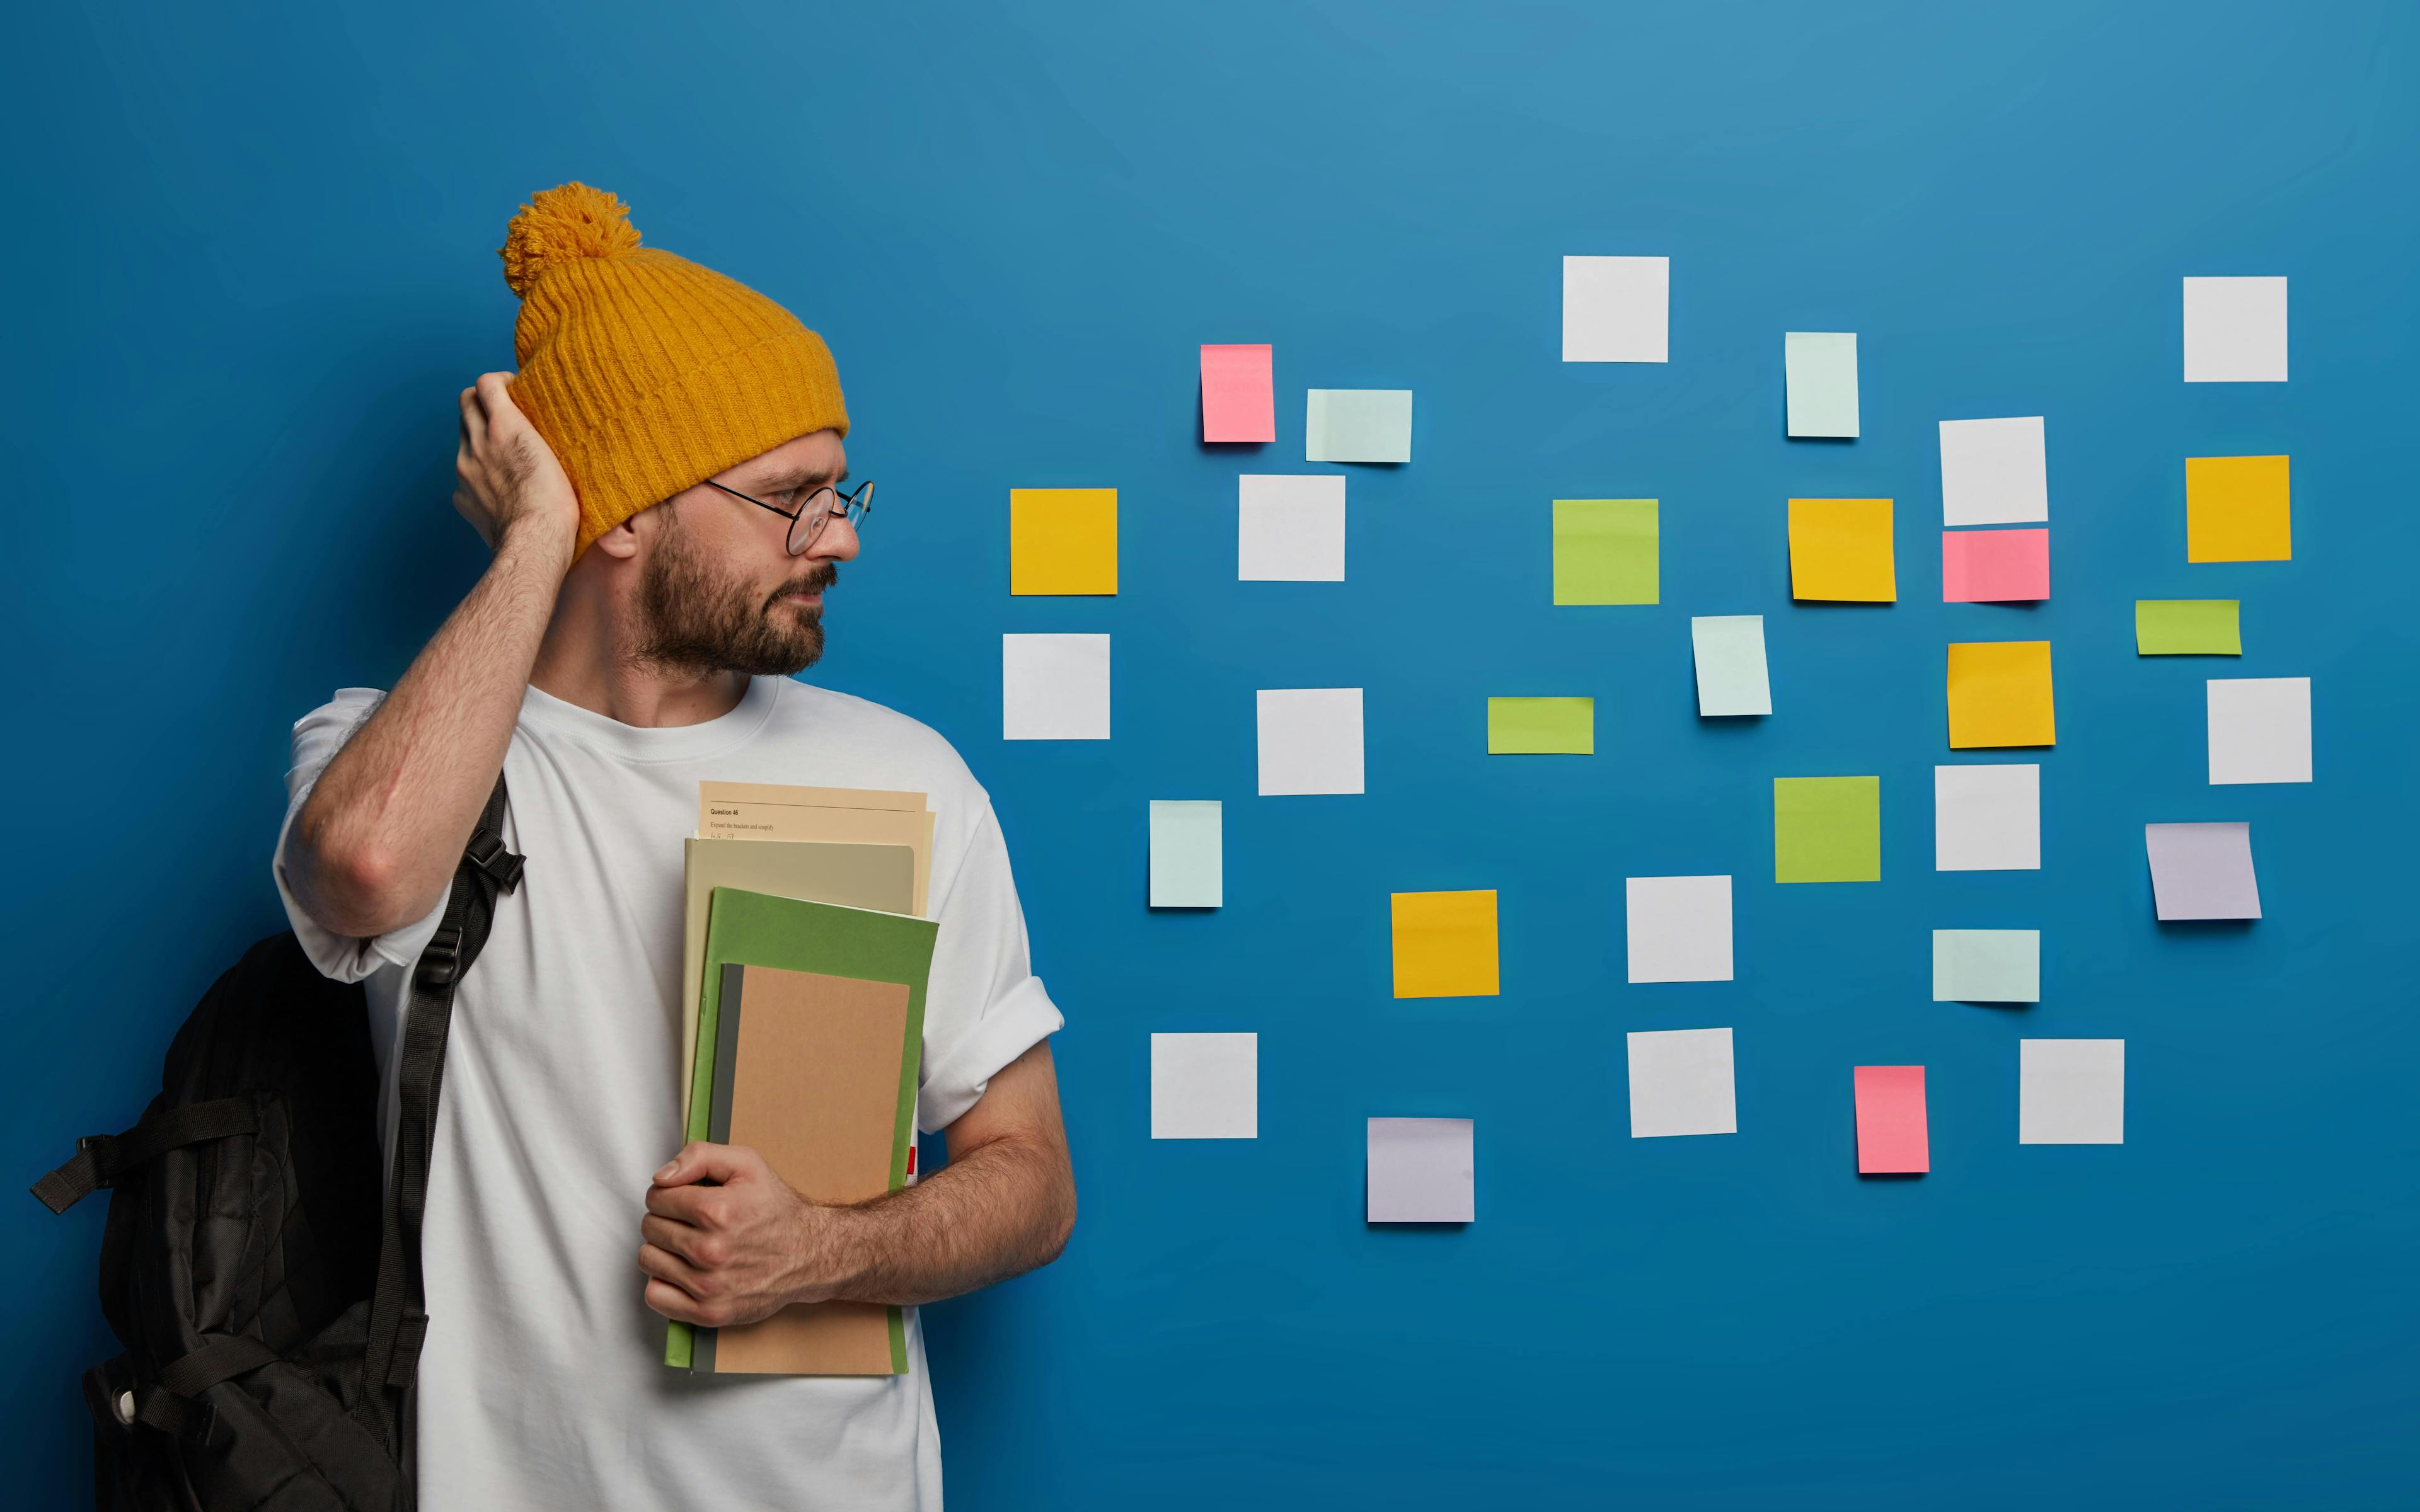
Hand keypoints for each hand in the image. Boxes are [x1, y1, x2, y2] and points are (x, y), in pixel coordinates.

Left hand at [452, 371, 579, 553]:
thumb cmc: (556, 502)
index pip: (486, 383)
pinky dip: (476, 472)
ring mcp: (465, 470)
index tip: (511, 389)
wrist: (535, 542)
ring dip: (477, 434)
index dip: (498, 381)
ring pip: (462, 436)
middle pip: (465, 403)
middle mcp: (478, 443)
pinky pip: (463, 474)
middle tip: (501, 413)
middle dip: (482, 401)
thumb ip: (534, 431)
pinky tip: (497, 485)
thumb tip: (527, 423)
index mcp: (505, 426)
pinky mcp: (461, 496)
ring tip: (501, 450)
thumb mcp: (555, 454)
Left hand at [638, 1141, 859, 1327]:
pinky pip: (655, 1295)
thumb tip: (661, 1178)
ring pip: (648, 1259)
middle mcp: (711, 1251)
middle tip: (690, 1221)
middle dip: (665, 1218)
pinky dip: (663, 1282)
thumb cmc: (776, 1210)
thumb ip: (699, 1156)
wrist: (810, 1254)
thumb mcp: (747, 1165)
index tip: (683, 1198)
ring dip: (663, 1249)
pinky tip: (684, 1270)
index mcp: (717, 1211)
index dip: (667, 1193)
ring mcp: (709, 1286)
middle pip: (650, 1227)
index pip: (657, 1197)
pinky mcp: (709, 1313)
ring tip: (688, 1244)